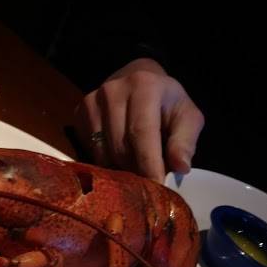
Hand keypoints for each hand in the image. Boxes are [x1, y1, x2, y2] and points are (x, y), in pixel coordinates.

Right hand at [75, 58, 203, 182]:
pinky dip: (106, 161)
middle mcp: (113, 91)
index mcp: (144, 86)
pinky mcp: (79, 113)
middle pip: (121, 147)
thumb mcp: (186, 117)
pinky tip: (118, 156)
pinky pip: (90, 151)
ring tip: (135, 166)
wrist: (138, 78)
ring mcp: (91, 101)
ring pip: (103, 153)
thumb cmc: (167, 103)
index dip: (149, 164)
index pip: (142, 133)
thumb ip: (185, 141)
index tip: (156, 187)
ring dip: (120, 167)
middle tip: (149, 181)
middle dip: (136, 170)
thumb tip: (180, 167)